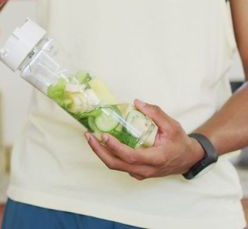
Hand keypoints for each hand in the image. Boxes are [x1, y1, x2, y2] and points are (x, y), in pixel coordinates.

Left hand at [85, 99, 204, 179]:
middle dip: (99, 151)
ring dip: (101, 152)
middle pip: (116, 164)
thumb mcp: (173, 126)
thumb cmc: (180, 143)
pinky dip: (108, 155)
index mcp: (156, 159)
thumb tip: (137, 103)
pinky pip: (119, 165)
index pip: (131, 156)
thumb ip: (155, 113)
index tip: (104, 135)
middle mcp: (146, 170)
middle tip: (88, 136)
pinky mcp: (136, 172)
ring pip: (115, 166)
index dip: (115, 147)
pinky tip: (101, 143)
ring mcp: (140, 173)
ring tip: (91, 138)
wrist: (188, 160)